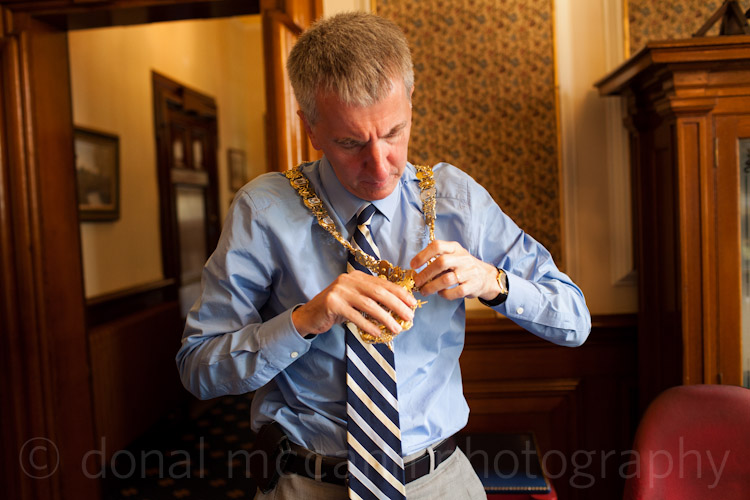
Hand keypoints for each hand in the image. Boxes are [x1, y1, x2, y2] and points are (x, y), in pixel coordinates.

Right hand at [292, 270, 417, 338]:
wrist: (310, 315)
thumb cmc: (337, 309)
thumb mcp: (355, 300)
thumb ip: (372, 300)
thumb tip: (398, 310)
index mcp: (357, 277)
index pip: (383, 283)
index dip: (400, 293)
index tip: (413, 304)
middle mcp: (349, 280)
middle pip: (379, 292)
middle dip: (397, 305)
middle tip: (409, 317)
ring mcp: (339, 291)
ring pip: (369, 304)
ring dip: (386, 317)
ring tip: (397, 328)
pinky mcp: (332, 304)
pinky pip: (355, 316)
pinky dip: (368, 325)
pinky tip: (378, 333)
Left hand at [410, 240, 501, 300]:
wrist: (485, 276)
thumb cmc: (462, 266)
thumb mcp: (452, 257)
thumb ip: (436, 260)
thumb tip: (416, 271)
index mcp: (455, 248)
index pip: (437, 246)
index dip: (422, 255)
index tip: (413, 265)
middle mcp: (463, 258)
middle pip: (441, 262)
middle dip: (426, 274)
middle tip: (417, 282)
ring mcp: (469, 272)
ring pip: (447, 279)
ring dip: (432, 287)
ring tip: (424, 291)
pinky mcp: (473, 285)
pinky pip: (456, 291)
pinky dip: (445, 294)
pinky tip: (440, 293)